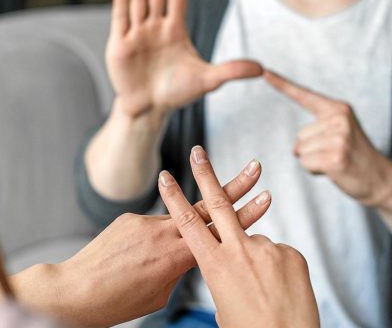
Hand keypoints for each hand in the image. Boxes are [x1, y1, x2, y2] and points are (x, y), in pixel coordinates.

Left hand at [54, 158, 271, 327]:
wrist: (78, 290)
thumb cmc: (119, 301)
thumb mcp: (160, 292)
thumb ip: (178, 267)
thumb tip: (185, 253)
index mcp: (176, 257)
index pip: (219, 232)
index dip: (245, 215)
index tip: (265, 199)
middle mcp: (163, 233)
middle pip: (207, 207)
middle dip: (234, 187)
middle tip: (254, 168)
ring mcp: (145, 222)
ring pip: (177, 215)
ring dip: (186, 219)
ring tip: (172, 239)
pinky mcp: (129, 218)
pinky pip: (152, 223)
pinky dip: (154, 235)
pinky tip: (138, 252)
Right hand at [106, 0, 261, 117]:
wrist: (148, 109)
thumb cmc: (176, 93)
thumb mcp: (206, 81)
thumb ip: (231, 71)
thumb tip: (261, 68)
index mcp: (176, 31)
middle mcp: (156, 28)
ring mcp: (137, 35)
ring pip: (140, 0)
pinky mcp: (119, 45)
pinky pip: (121, 18)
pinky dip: (123, 0)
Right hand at [159, 146, 319, 327]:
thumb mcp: (222, 303)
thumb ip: (221, 272)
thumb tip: (227, 262)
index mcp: (214, 264)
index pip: (187, 222)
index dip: (174, 197)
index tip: (165, 177)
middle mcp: (238, 250)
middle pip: (217, 202)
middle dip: (205, 173)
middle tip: (198, 151)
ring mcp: (266, 249)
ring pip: (253, 238)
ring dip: (253, 258)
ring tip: (262, 287)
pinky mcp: (290, 253)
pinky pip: (276, 253)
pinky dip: (274, 267)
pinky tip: (279, 289)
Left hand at [265, 70, 391, 209]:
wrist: (379, 178)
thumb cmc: (352, 156)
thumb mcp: (339, 132)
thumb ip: (318, 127)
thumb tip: (295, 147)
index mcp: (338, 109)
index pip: (304, 95)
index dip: (282, 84)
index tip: (264, 72)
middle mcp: (339, 119)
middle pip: (299, 136)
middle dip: (310, 150)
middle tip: (334, 154)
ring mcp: (338, 138)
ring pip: (300, 150)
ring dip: (312, 161)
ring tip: (334, 161)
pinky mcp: (335, 157)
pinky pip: (305, 163)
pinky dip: (314, 170)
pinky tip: (333, 170)